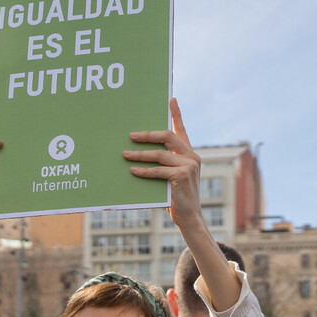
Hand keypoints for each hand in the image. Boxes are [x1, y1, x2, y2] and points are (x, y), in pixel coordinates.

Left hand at [123, 98, 201, 229]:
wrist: (189, 217)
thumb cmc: (176, 197)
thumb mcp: (172, 177)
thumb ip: (165, 163)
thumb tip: (139, 151)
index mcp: (189, 153)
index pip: (181, 129)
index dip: (177, 114)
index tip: (171, 99)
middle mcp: (192, 156)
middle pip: (167, 136)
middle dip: (147, 134)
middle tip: (130, 135)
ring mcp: (188, 165)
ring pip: (159, 154)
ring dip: (139, 154)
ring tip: (125, 154)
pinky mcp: (182, 176)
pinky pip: (158, 170)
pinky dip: (144, 171)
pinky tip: (133, 171)